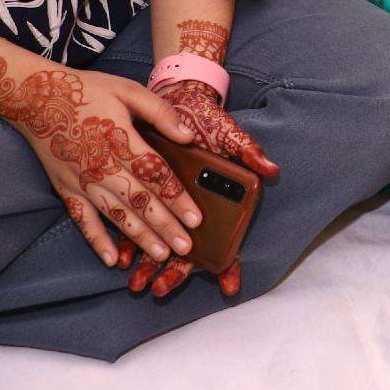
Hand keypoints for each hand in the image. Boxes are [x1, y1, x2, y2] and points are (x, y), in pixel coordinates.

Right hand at [5, 64, 203, 272]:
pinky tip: (111, 259)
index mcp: (122, 141)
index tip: (196, 219)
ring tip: (161, 255)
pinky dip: (97, 241)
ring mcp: (83, 181)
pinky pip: (82, 220)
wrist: (36, 97)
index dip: (177, 199)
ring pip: (116, 215)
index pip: (156, 175)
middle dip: (165, 227)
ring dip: (140, 237)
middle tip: (187, 248)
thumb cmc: (87, 91)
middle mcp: (103, 167)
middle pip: (140, 202)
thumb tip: (188, 136)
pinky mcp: (66, 189)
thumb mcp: (128, 90)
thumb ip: (160, 112)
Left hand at [129, 78, 280, 299]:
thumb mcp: (227, 134)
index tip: (228, 287)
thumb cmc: (206, 122)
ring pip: (161, 242)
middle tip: (159, 288)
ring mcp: (168, 206)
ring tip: (135, 282)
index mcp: (220, 200)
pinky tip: (119, 258)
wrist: (177, 101)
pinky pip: (137, 224)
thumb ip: (248, 152)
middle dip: (174, 272)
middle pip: (189, 249)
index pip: (228, 239)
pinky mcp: (145, 196)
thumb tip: (270, 170)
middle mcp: (194, 208)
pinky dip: (128, 243)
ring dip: (148, 264)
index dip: (229, 265)